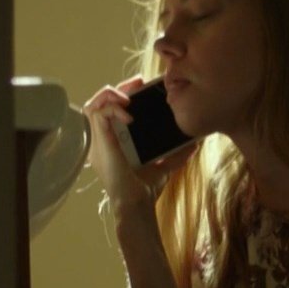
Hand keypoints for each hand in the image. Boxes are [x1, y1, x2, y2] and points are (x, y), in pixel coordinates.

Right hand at [81, 76, 201, 213]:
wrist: (137, 203)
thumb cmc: (146, 189)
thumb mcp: (165, 165)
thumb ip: (177, 154)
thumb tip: (195, 143)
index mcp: (113, 142)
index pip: (110, 110)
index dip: (121, 94)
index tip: (140, 86)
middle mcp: (102, 139)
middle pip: (100, 103)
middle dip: (117, 88)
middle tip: (136, 83)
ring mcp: (98, 141)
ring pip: (92, 104)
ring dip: (110, 95)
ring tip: (128, 98)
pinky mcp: (99, 141)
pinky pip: (97, 113)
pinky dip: (112, 108)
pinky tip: (129, 116)